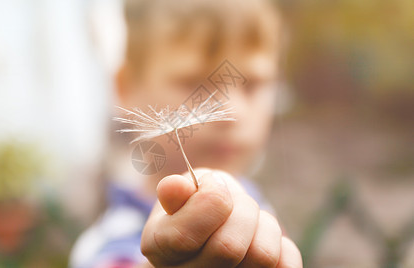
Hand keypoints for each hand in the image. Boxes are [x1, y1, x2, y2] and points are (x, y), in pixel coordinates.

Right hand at [140, 168, 302, 266]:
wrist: (213, 229)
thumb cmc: (196, 206)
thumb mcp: (183, 192)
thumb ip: (178, 192)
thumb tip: (174, 187)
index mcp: (160, 250)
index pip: (185, 237)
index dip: (211, 202)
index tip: (215, 187)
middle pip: (228, 248)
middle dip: (241, 209)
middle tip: (235, 203)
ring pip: (262, 255)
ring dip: (263, 224)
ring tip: (248, 222)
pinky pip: (287, 263)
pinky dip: (280, 243)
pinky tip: (259, 240)